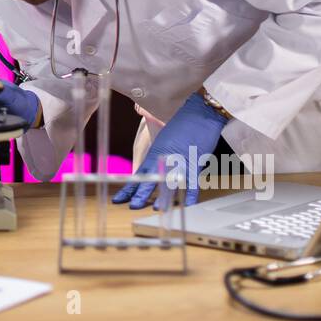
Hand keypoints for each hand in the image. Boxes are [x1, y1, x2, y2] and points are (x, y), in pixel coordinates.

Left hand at [113, 91, 227, 208]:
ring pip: (168, 182)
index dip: (129, 187)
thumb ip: (160, 152)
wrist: (201, 111)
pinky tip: (186, 205)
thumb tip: (155, 164)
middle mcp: (164, 157)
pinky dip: (190, 194)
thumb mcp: (165, 137)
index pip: (140, 173)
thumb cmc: (184, 122)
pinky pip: (192, 182)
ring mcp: (179, 160)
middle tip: (131, 206)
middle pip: (149, 178)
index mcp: (156, 151)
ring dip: (162, 196)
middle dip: (139, 194)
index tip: (119, 198)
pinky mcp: (195, 161)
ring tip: (155, 209)